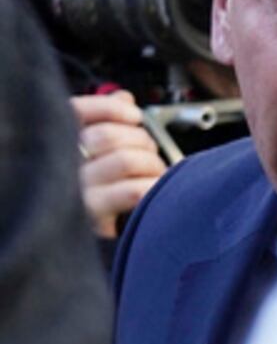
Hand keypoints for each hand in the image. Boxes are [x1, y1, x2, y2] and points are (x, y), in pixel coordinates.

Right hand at [71, 92, 166, 238]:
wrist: (70, 245)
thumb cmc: (86, 194)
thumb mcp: (88, 153)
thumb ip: (103, 121)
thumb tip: (123, 98)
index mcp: (55, 144)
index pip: (79, 111)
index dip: (112, 109)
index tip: (133, 115)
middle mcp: (60, 165)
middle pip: (109, 135)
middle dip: (142, 142)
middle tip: (148, 155)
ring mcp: (75, 191)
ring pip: (126, 160)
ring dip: (152, 165)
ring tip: (152, 175)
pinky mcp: (91, 217)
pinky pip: (133, 190)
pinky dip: (153, 186)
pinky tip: (152, 191)